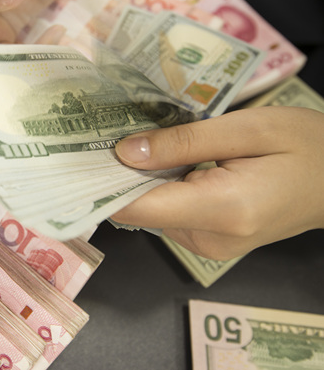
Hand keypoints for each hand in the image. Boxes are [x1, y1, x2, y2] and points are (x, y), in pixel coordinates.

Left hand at [111, 106, 323, 260]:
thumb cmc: (306, 145)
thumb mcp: (247, 129)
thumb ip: (183, 142)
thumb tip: (124, 153)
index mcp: (222, 210)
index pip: (138, 208)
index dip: (101, 186)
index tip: (73, 159)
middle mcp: (209, 238)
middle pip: (140, 210)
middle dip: (118, 175)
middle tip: (98, 135)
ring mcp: (211, 245)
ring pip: (152, 211)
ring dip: (141, 180)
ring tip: (134, 142)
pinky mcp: (212, 239)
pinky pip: (171, 213)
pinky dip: (161, 188)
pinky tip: (164, 161)